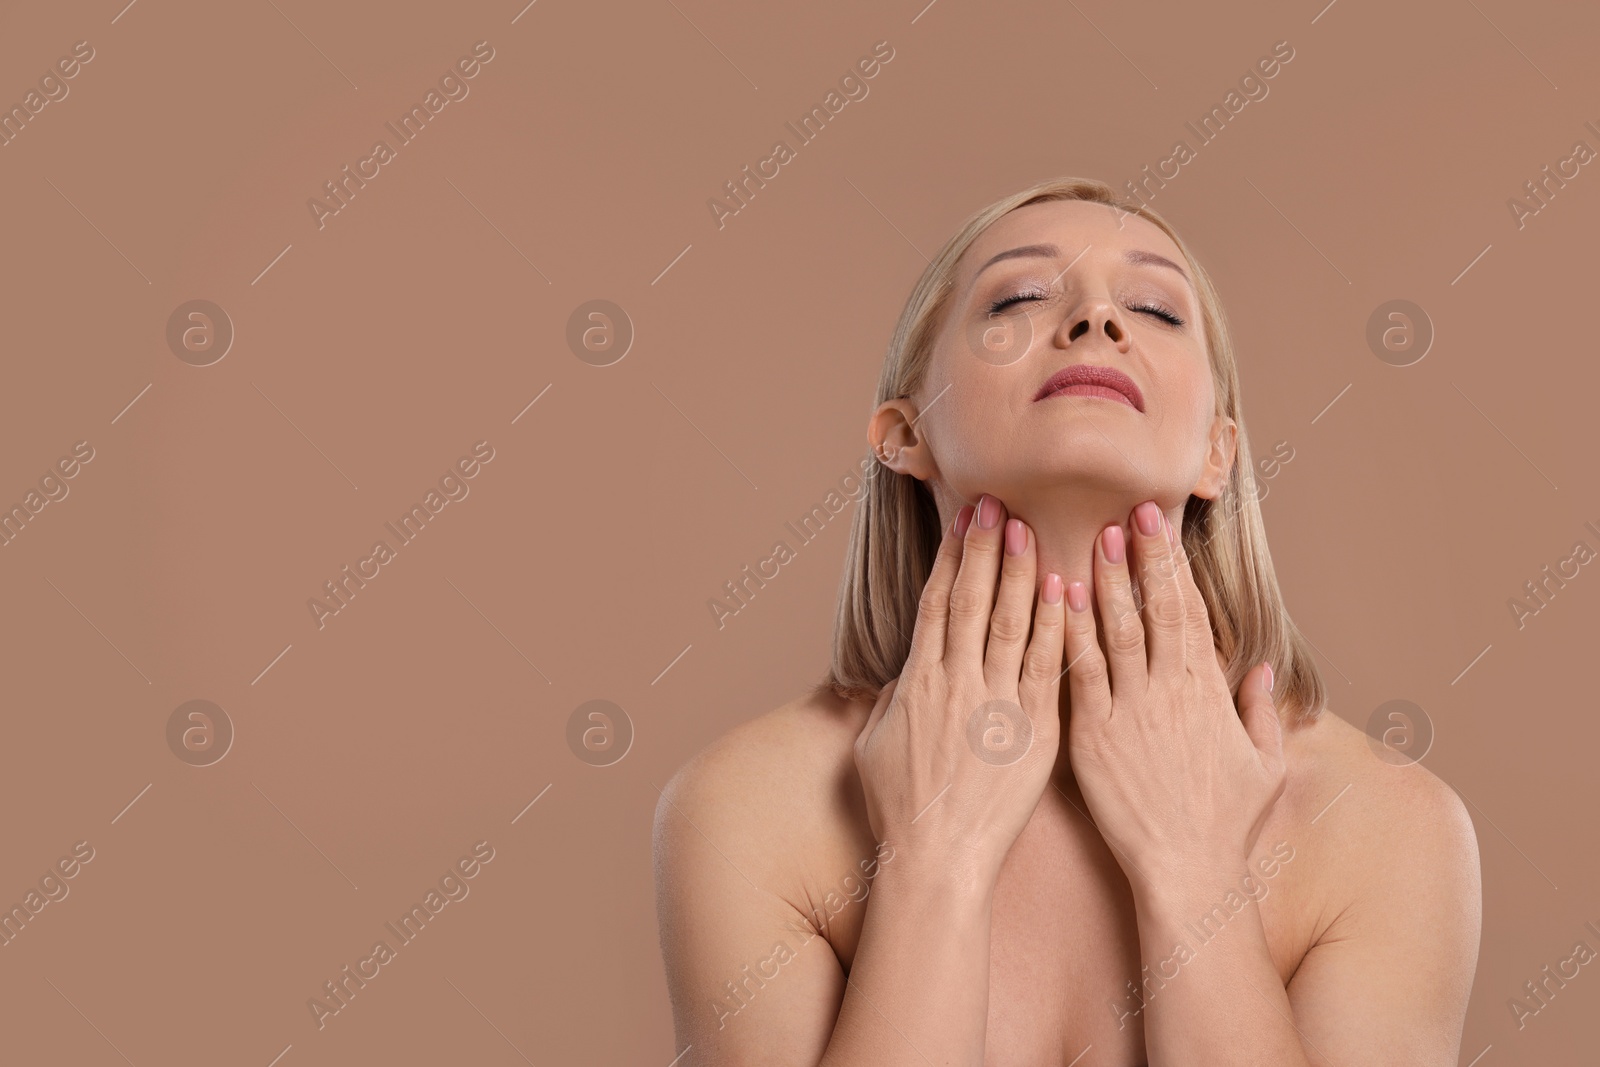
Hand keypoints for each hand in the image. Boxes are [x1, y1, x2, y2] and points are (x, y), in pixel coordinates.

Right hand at [854, 494, 1065, 882]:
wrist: (937, 860)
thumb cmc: (900, 809)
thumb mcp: (875, 745)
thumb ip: (892, 698)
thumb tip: (902, 671)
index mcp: (918, 682)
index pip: (937, 603)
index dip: (951, 558)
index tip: (964, 521)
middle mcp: (958, 684)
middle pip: (972, 601)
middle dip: (986, 549)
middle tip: (997, 502)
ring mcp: (999, 707)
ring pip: (1011, 624)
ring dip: (1020, 572)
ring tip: (1027, 528)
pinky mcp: (1036, 733)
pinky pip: (1047, 668)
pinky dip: (1055, 626)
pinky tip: (1064, 590)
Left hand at [1063, 501, 1285, 900]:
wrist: (1186, 870)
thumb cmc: (1224, 824)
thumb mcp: (1263, 765)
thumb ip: (1260, 712)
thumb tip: (1259, 671)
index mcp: (1207, 692)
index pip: (1189, 613)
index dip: (1172, 567)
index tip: (1158, 526)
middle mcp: (1170, 692)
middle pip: (1155, 611)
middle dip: (1141, 558)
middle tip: (1127, 510)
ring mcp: (1130, 712)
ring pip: (1116, 632)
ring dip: (1104, 582)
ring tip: (1093, 536)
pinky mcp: (1094, 737)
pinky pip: (1080, 674)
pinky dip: (1070, 633)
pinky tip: (1059, 598)